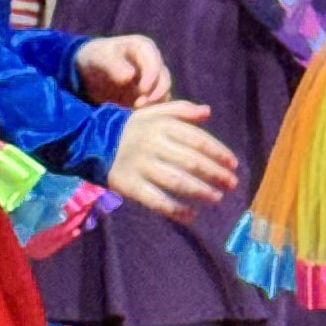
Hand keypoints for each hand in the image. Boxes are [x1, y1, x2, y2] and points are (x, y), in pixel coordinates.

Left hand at [75, 31, 171, 106]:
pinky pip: (157, 104)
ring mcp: (153, 80)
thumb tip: (130, 76)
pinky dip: (150, 110)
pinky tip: (137, 115)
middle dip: (156, 93)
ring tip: (136, 111)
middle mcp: (153, 63)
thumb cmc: (95, 58)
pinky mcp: (149, 94)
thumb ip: (114, 65)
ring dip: (154, 104)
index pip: (156, 63)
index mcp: (144, 48)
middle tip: (139, 105)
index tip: (142, 91)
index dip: (152, 77)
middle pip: (164, 79)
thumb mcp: (100, 57)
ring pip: (164, 93)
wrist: (88, 71)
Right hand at [104, 98, 235, 217]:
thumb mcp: (154, 112)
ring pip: (177, 182)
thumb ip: (181, 110)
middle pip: (192, 162)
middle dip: (216, 174)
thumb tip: (207, 111)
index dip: (219, 152)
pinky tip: (191, 215)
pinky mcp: (130, 185)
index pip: (198, 140)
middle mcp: (153, 145)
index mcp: (162, 126)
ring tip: (217, 198)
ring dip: (201, 191)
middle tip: (232, 184)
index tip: (233, 164)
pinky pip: (157, 200)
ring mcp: (141, 166)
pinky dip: (176, 210)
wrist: (92, 141)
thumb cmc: (132, 128)